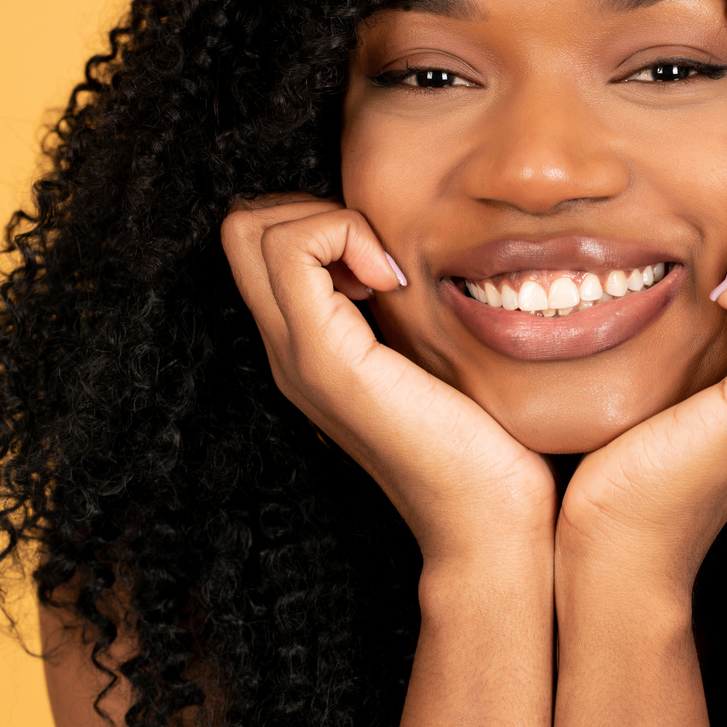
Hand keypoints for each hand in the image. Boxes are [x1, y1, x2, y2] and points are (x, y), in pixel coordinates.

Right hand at [220, 194, 556, 566]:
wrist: (486, 518)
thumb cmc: (483, 440)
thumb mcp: (435, 353)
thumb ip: (408, 308)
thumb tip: (415, 252)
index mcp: (307, 346)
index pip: (259, 241)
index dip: (318, 220)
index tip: (384, 264)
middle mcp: (284, 350)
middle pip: (240, 226)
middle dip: (312, 208)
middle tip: (377, 258)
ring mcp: (296, 355)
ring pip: (252, 228)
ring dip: (328, 221)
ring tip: (384, 274)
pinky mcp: (324, 360)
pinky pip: (293, 252)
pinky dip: (344, 237)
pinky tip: (392, 283)